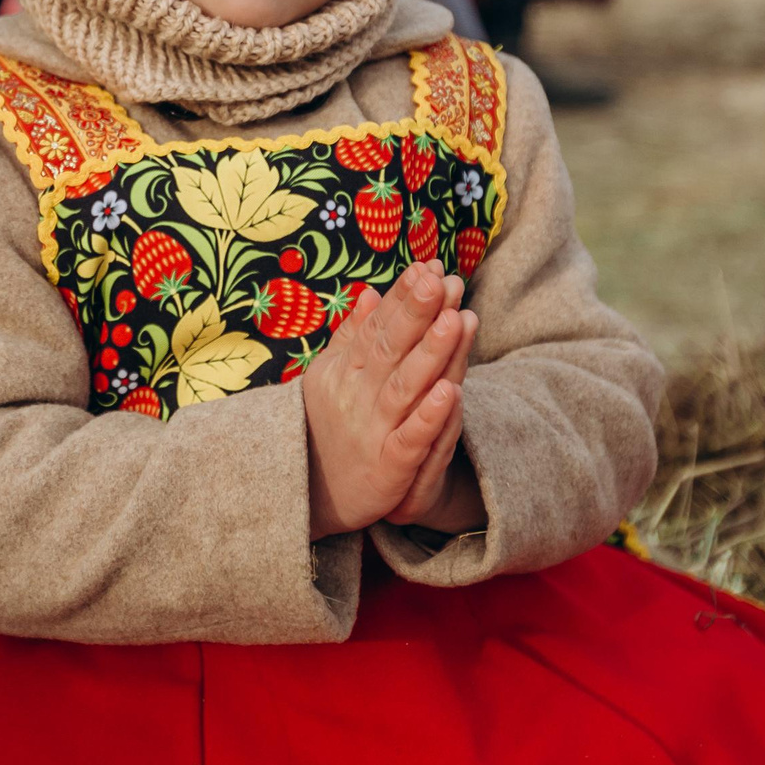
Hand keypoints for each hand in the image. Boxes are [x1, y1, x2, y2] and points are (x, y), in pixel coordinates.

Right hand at [300, 261, 474, 538]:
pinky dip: (429, 417)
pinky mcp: (388, 468)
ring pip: (406, 388)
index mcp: (346, 370)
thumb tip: (370, 293)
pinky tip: (450, 392)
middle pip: (392, 350)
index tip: (429, 267)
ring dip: (432, 354)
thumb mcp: (332, 378)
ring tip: (456, 320)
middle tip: (443, 280)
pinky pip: (411, 440)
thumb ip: (354, 337)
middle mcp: (357, 396)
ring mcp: (372, 431)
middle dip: (418, 314)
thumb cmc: (328, 428)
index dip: (404, 298)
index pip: (379, 327)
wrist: (308, 496)